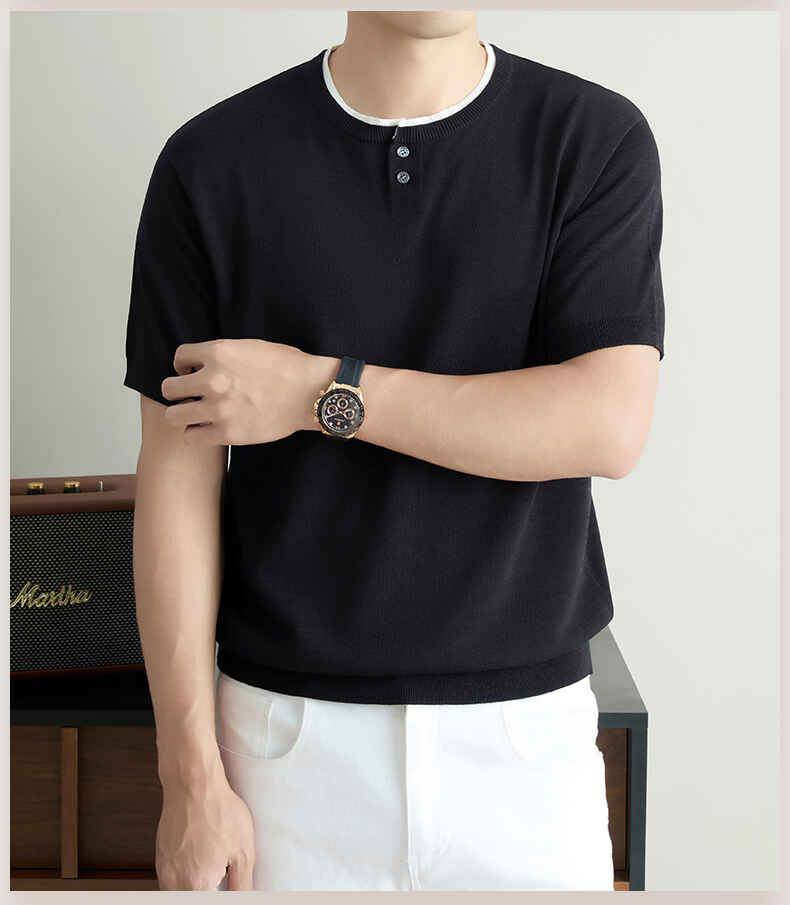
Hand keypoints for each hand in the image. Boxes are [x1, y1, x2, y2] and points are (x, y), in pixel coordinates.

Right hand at [155, 773, 255, 889]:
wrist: (193, 784)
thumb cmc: (217, 809)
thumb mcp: (243, 850)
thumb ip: (243, 884)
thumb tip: (245, 896)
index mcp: (197, 885)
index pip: (210, 904)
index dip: (222, 893)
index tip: (226, 884)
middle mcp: (174, 881)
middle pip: (192, 897)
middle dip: (209, 889)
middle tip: (221, 876)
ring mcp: (164, 870)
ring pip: (179, 891)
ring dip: (196, 885)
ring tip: (211, 865)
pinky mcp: (160, 857)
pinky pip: (171, 879)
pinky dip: (186, 876)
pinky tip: (200, 858)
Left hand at [160, 338, 336, 445]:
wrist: (311, 393)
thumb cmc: (288, 367)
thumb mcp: (250, 346)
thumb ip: (222, 354)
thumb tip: (202, 363)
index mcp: (218, 352)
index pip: (179, 357)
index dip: (185, 366)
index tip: (193, 373)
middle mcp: (212, 380)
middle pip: (169, 388)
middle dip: (179, 391)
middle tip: (192, 396)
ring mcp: (218, 408)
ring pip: (174, 415)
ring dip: (183, 414)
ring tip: (196, 414)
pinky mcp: (227, 432)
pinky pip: (192, 437)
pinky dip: (196, 434)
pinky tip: (207, 429)